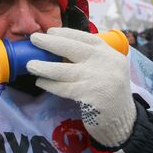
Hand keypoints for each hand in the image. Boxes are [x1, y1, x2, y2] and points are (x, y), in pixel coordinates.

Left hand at [27, 27, 135, 147]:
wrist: (123, 122)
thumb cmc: (108, 92)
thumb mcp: (105, 69)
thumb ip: (88, 58)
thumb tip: (57, 46)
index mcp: (109, 53)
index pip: (86, 37)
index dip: (66, 33)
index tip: (50, 31)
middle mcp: (106, 62)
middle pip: (72, 48)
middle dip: (50, 43)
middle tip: (34, 39)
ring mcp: (99, 79)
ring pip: (63, 70)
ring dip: (43, 66)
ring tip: (30, 65)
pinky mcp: (91, 96)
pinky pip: (63, 88)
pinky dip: (49, 85)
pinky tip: (40, 82)